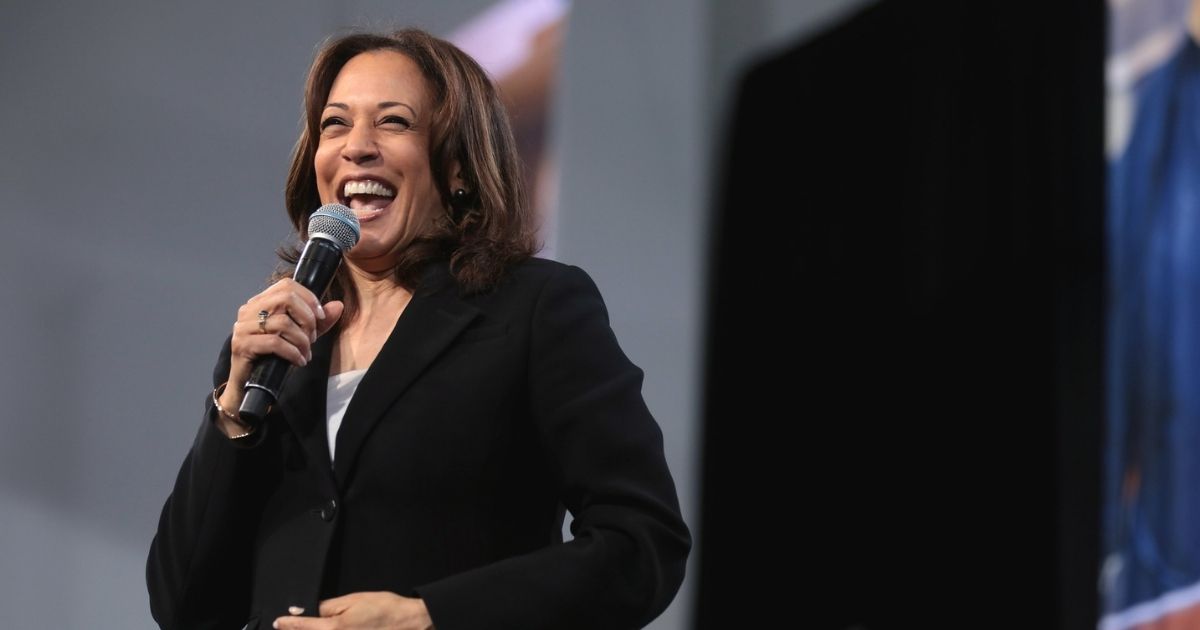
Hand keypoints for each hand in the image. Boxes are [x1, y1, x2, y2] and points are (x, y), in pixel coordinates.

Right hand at [216, 278, 343, 436]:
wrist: (250, 384)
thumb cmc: (273, 357)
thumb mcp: (300, 336)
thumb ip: (318, 322)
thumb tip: (338, 305)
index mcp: (261, 302)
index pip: (287, 285)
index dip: (308, 298)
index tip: (320, 316)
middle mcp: (249, 310)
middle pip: (286, 299)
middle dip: (307, 319)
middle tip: (312, 338)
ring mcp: (243, 327)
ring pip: (282, 322)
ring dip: (302, 340)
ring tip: (306, 353)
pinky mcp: (242, 345)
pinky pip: (275, 343)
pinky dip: (293, 352)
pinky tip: (300, 361)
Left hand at [272, 592, 432, 629]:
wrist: (408, 622)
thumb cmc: (384, 608)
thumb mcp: (353, 600)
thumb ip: (327, 607)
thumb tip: (305, 611)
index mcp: (335, 628)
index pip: (303, 627)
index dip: (287, 624)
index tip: (278, 622)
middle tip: (288, 627)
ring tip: (308, 628)